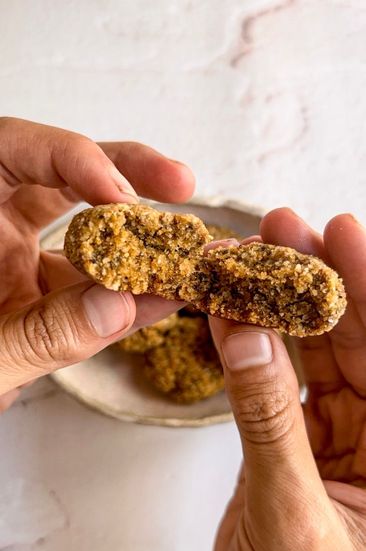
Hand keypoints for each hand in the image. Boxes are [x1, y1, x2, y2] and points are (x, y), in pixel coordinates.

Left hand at [0, 117, 194, 407]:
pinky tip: (168, 297)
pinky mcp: (45, 297)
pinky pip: (95, 291)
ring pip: (88, 232)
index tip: (120, 196)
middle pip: (65, 176)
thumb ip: (39, 333)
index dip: (72, 158)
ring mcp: (21, 262)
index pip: (12, 149)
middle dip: (126, 176)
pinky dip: (132, 296)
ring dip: (142, 242)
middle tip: (179, 183)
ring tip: (186, 248)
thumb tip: (117, 308)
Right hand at [209, 208, 365, 550]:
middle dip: (318, 285)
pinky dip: (252, 352)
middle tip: (284, 233)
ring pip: (312, 358)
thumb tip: (247, 338)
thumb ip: (267, 424)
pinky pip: (276, 385)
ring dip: (279, 311)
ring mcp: (337, 440)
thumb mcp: (290, 517)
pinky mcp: (295, 444)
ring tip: (251, 263)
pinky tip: (233, 317)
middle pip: (355, 344)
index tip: (342, 235)